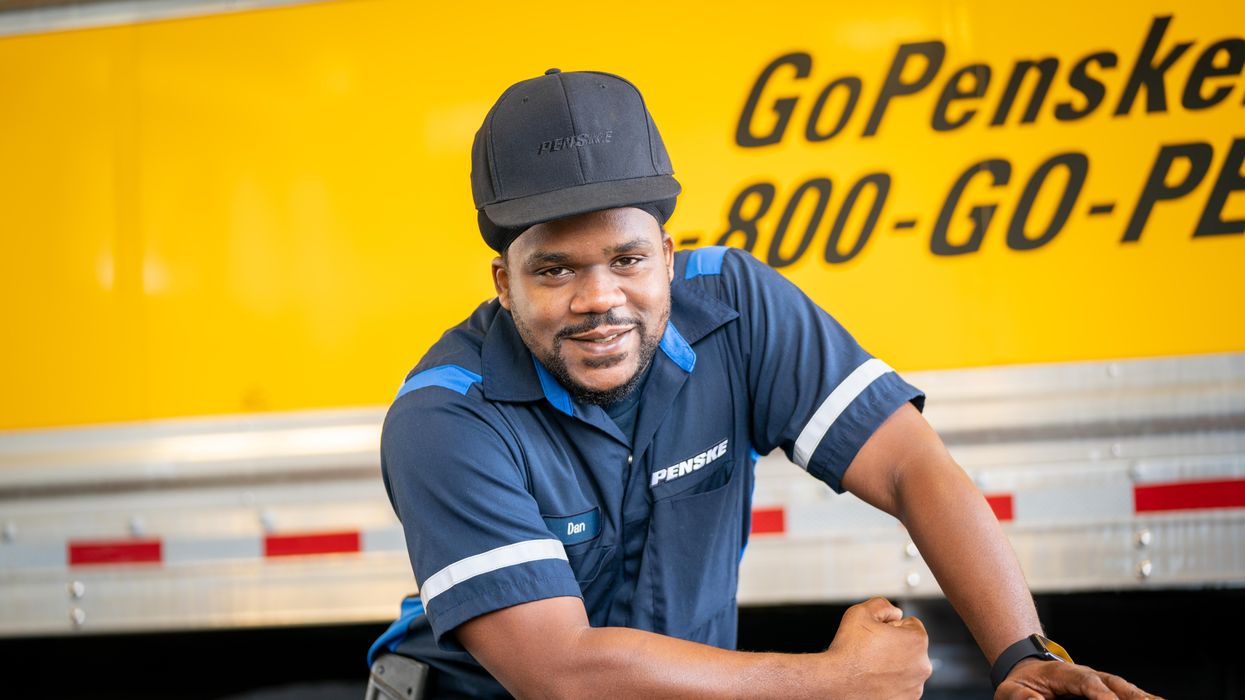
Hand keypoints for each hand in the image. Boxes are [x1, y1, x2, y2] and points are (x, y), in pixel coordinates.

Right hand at [822, 597, 931, 699]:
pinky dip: (890, 682)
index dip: (891, 625)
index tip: (877, 634)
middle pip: (910, 647)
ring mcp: (915, 687)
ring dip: (893, 664)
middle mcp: (922, 665)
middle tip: (871, 649)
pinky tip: (873, 679)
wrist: (835, 683)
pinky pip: (901, 685)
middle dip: (894, 645)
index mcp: (917, 641)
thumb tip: (895, 612)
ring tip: (870, 665)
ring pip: (906, 667)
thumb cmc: (847, 651)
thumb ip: (882, 605)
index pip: (911, 624)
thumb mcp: (860, 612)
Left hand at [994, 657, 1163, 699]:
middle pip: (1115, 685)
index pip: (1087, 683)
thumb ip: (1022, 698)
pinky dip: (1145, 699)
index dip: (1101, 695)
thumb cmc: (1021, 685)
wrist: (1028, 672)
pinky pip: (1130, 695)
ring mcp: (1102, 683)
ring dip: (1144, 698)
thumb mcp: (1011, 691)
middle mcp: (1089, 676)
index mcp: (1065, 673)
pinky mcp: (1109, 692)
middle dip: (1132, 697)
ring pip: (1127, 690)